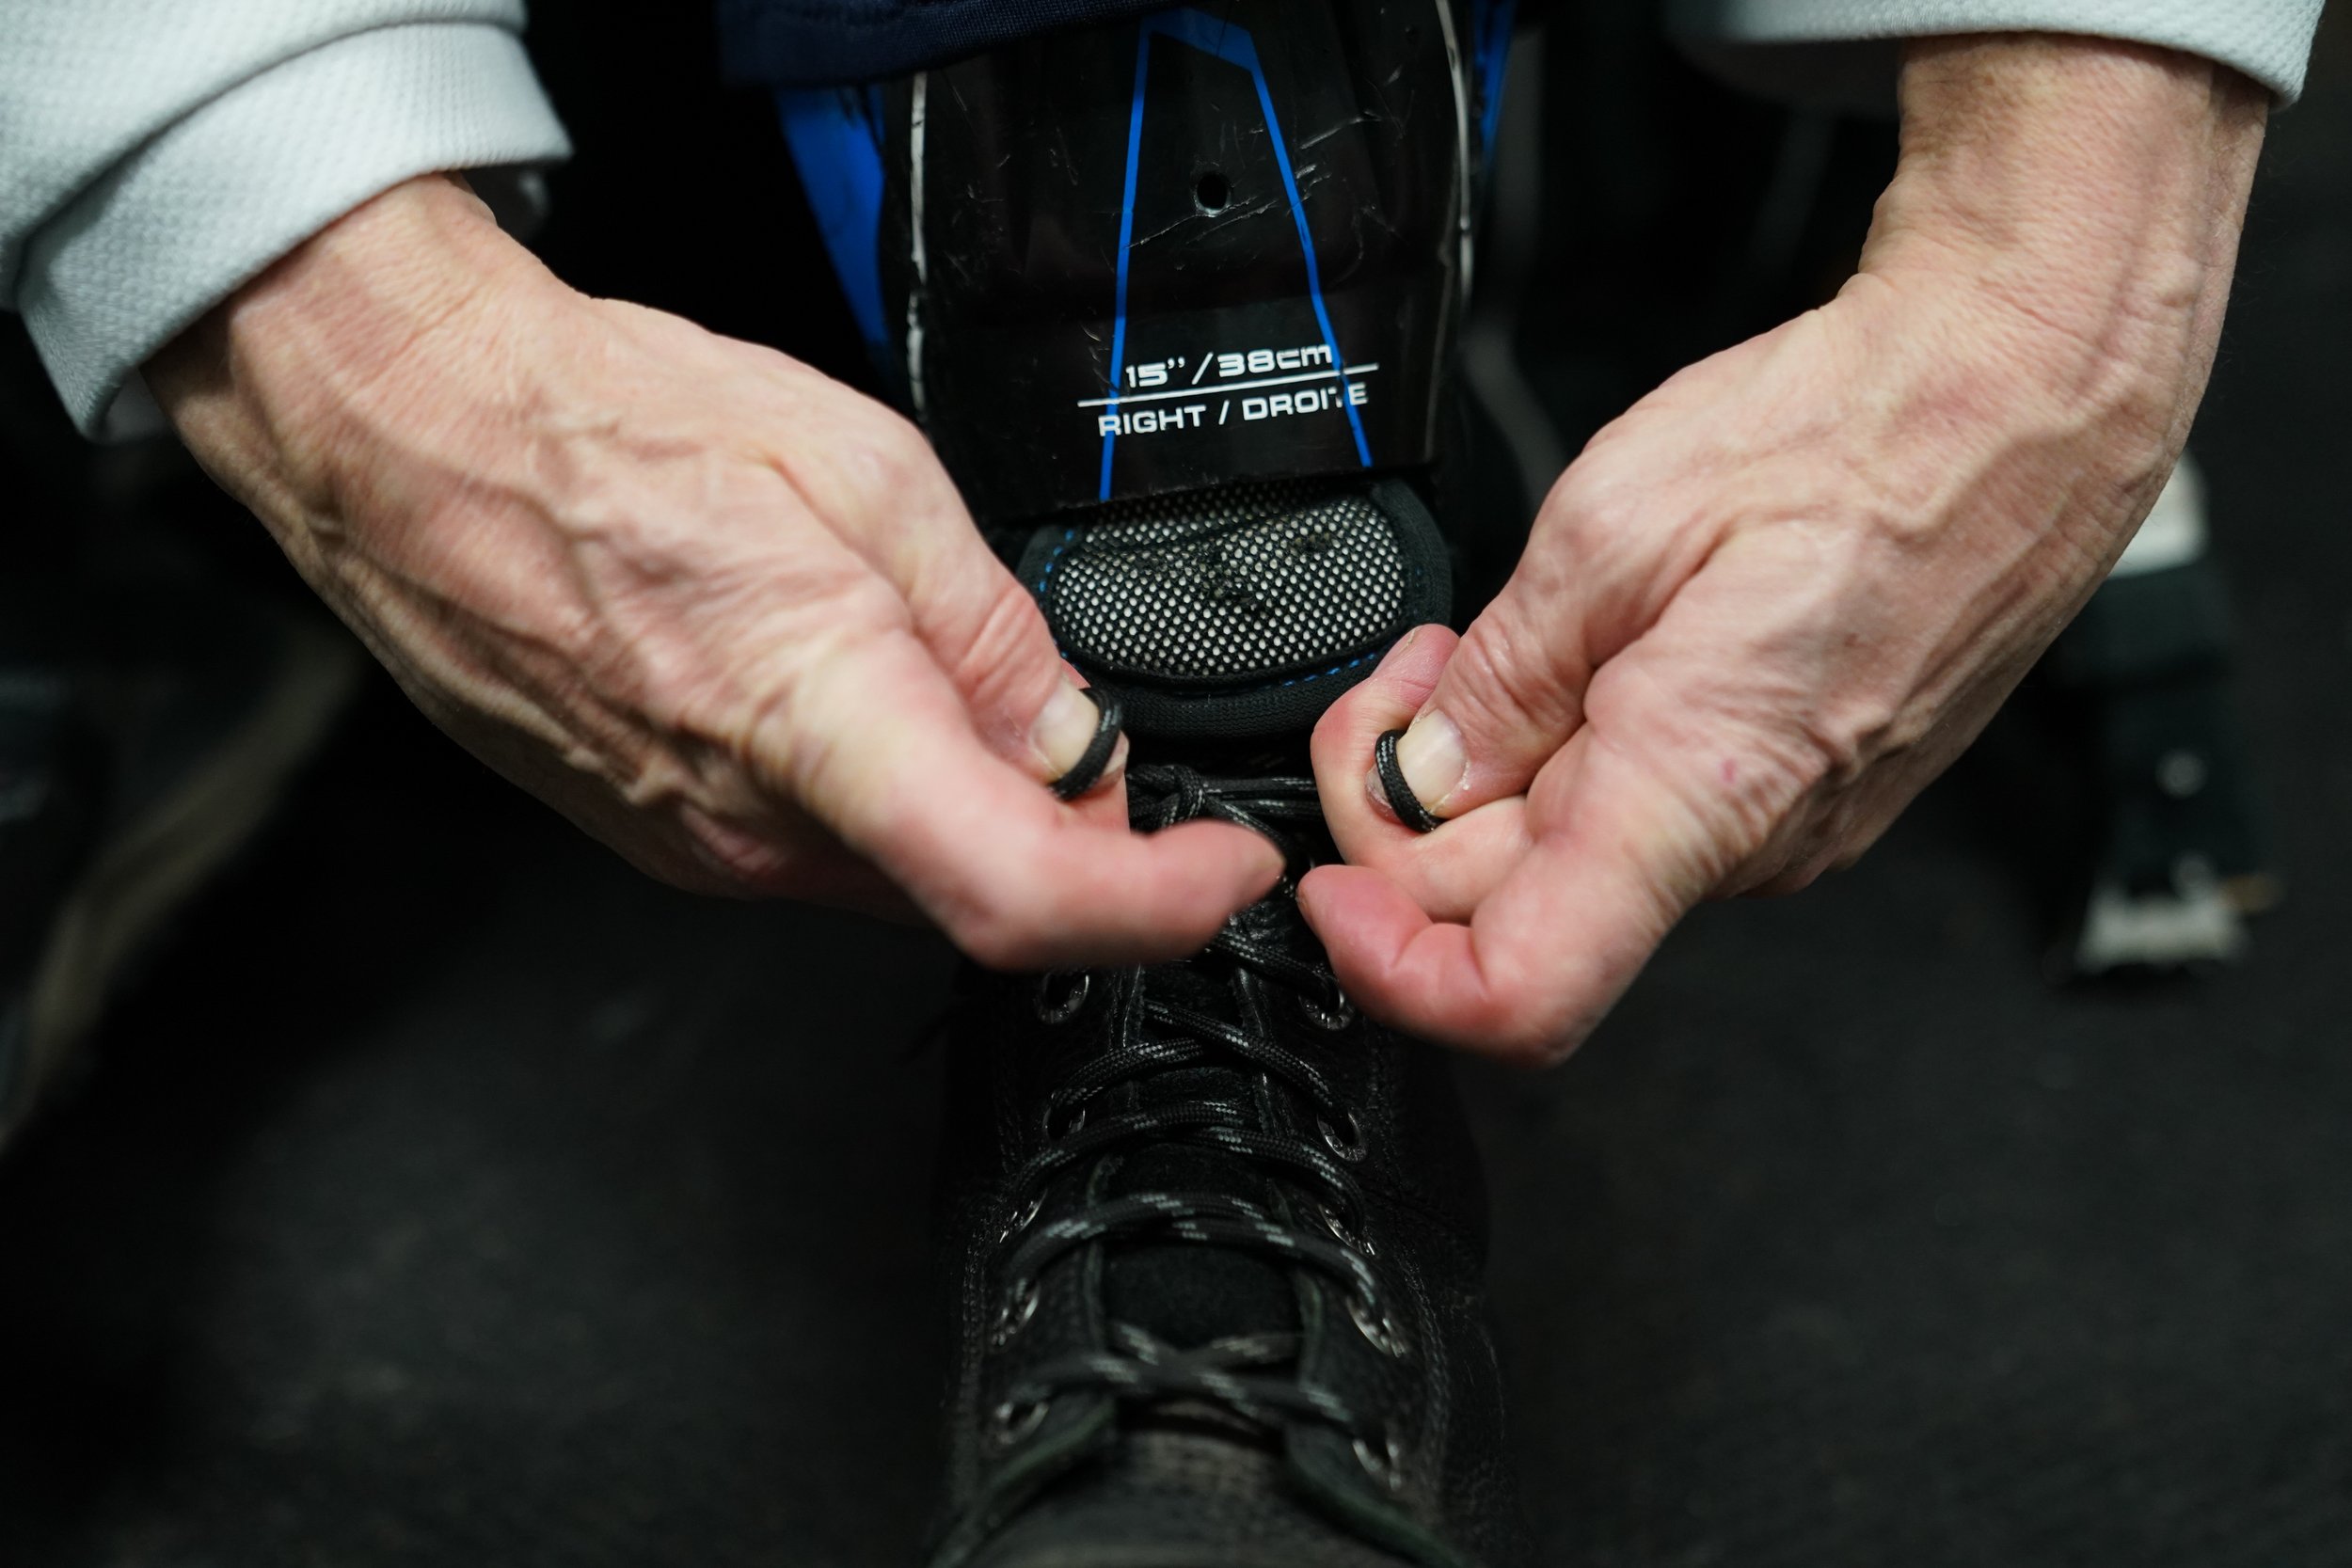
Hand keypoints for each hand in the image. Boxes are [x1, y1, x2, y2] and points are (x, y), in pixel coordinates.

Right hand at [149, 175, 1279, 966]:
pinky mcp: (663, 844)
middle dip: (1072, 833)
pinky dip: (879, 798)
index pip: (1025, 894)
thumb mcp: (869, 475)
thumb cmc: (608, 430)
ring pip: (902, 876)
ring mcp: (699, 850)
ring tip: (918, 657)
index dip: (1158, 905)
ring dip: (967, 805)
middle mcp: (753, 824)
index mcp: (820, 716)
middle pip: (979, 891)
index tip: (1222, 872)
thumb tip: (1075, 743)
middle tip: (1077, 721)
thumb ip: (993, 634)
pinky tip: (840, 688)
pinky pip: (817, 853)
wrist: (417, 444)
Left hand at [1301, 36, 2267, 1059]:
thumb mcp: (1609, 526)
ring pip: (1571, 863)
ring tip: (1494, 648)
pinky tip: (1577, 659)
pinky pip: (1641, 816)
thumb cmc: (1857, 437)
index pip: (1516, 998)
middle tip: (1398, 685)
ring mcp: (1782, 828)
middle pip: (1510, 914)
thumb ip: (1498, 679)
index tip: (1330, 882)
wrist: (2018, 400)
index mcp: (1694, 791)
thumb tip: (1427, 775)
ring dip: (1489, 776)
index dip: (1389, 967)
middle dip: (1410, 811)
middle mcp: (1749, 844)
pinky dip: (1569, 757)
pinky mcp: (1796, 790)